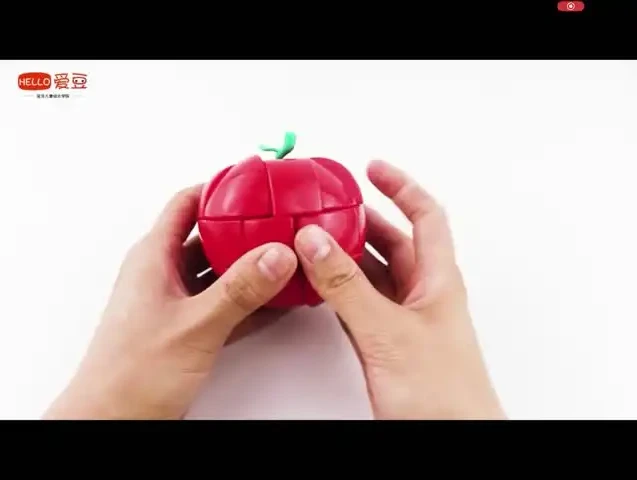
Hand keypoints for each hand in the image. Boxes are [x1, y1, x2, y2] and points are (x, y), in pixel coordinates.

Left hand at [43, 184, 296, 419]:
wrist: (112, 422)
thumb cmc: (130, 376)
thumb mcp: (194, 326)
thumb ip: (239, 290)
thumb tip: (275, 255)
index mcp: (153, 259)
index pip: (185, 204)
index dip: (217, 188)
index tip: (251, 181)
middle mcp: (163, 274)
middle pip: (207, 234)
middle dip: (243, 226)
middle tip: (277, 219)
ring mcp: (177, 301)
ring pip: (218, 269)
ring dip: (249, 263)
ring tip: (283, 254)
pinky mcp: (188, 326)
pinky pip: (224, 299)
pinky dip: (249, 295)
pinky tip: (275, 298)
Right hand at [294, 160, 504, 419]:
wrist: (451, 441)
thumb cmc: (444, 397)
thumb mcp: (390, 332)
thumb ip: (349, 287)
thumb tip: (317, 241)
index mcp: (437, 280)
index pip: (426, 216)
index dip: (401, 186)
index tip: (372, 168)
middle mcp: (421, 294)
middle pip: (394, 241)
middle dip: (363, 218)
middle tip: (331, 203)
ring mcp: (402, 319)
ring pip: (372, 272)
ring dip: (346, 254)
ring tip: (316, 237)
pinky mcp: (385, 342)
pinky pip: (359, 301)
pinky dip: (338, 288)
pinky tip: (318, 284)